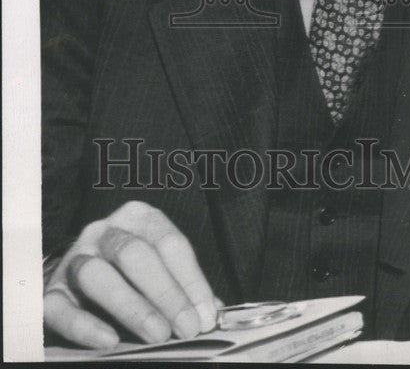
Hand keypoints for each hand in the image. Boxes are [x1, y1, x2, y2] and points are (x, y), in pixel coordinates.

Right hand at [44, 201, 220, 348]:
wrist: (79, 278)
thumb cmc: (131, 273)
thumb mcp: (160, 268)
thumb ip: (183, 286)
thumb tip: (210, 314)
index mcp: (137, 218)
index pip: (168, 242)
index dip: (190, 279)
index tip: (206, 314)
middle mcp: (104, 232)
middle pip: (134, 253)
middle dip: (165, 292)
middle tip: (186, 327)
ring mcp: (74, 259)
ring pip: (97, 275)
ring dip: (131, 306)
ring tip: (158, 335)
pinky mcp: (50, 292)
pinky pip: (61, 308)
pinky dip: (85, 326)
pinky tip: (110, 340)